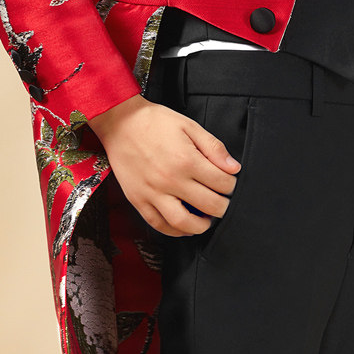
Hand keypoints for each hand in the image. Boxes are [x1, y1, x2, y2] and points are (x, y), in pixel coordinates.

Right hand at [87, 93, 241, 236]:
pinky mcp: (138, 199)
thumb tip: (233, 167)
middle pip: (209, 206)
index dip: (232, 185)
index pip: (223, 184)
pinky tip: (183, 226)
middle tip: (224, 202)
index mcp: (186, 160)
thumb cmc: (153, 122)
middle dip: (223, 206)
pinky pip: (158, 224)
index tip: (230, 184)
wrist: (120, 122)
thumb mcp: (189, 126)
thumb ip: (214, 148)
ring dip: (201, 226)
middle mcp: (170, 180)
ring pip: (184, 223)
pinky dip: (174, 231)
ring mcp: (152, 193)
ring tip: (207, 219)